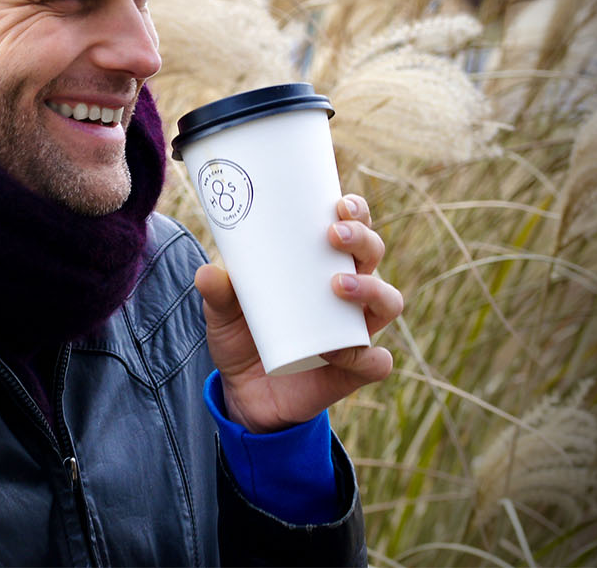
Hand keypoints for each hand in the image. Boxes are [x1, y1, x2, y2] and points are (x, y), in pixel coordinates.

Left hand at [194, 194, 403, 433]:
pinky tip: (342, 349)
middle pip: (373, 256)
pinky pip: (377, 362)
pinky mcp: (353, 369)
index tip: (338, 203)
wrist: (244, 392)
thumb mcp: (221, 311)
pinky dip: (365, 355)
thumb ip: (216, 292)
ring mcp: (354, 331)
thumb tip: (208, 272)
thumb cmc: (242, 336)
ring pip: (388, 302)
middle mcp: (349, 294)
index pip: (352, 230)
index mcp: (322, 267)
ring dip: (371, 289)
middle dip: (363, 239)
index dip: (356, 212)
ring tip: (338, 284)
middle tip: (334, 235)